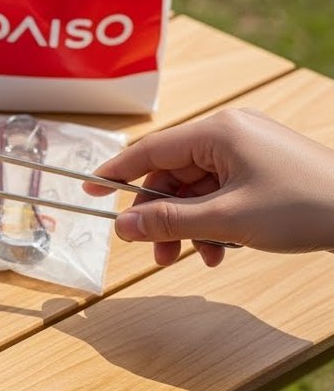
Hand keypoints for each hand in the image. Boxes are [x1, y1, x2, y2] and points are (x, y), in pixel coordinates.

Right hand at [83, 108, 333, 265]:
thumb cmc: (304, 207)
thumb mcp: (227, 220)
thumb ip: (168, 222)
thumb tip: (121, 228)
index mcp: (218, 133)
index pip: (150, 150)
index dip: (115, 172)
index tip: (86, 188)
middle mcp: (229, 134)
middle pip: (171, 175)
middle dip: (160, 216)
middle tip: (154, 252)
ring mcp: (247, 150)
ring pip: (195, 189)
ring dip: (187, 226)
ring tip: (193, 258)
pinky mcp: (261, 168)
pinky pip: (219, 193)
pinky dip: (212, 222)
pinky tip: (220, 251)